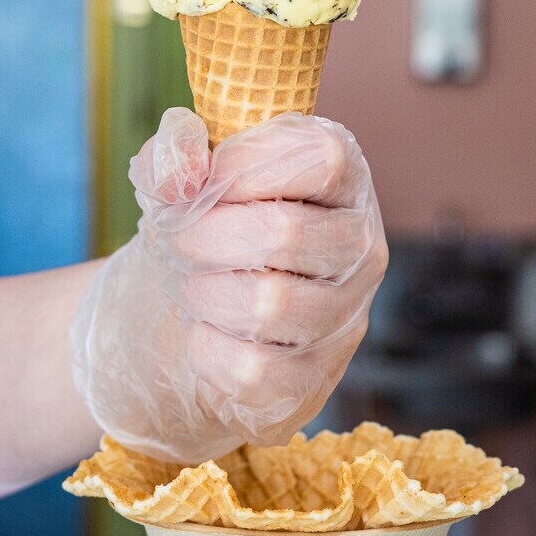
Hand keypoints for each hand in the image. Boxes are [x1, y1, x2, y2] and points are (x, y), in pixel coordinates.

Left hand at [71, 108, 388, 463]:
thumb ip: (173, 154)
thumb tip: (180, 172)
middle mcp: (362, 249)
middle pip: (285, 232)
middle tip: (177, 239)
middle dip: (204, 234)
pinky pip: (251, 369)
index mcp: (343, 183)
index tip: (201, 180)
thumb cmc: (203, 231)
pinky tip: (204, 333)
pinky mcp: (314, 381)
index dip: (245, 164)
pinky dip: (205, 349)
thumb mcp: (180, 178)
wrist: (191, 319)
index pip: (320, 158)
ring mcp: (346, 320)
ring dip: (202, 292)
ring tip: (191, 285)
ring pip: (267, 304)